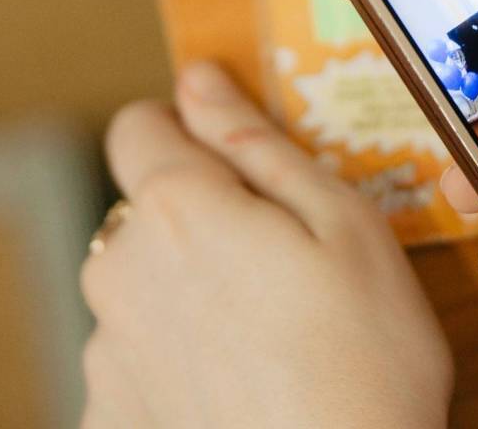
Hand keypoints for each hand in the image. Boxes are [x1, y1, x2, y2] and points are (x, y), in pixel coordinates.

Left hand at [80, 63, 452, 428]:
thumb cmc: (367, 356)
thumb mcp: (345, 224)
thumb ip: (259, 145)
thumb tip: (202, 81)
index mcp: (181, 210)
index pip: (140, 126)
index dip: (194, 133)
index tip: (244, 166)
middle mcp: (121, 271)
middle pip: (147, 210)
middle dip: (205, 218)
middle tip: (290, 263)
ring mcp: (110, 349)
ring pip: (145, 282)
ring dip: (193, 287)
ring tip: (275, 331)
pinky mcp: (112, 412)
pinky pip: (141, 353)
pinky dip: (182, 355)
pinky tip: (245, 381)